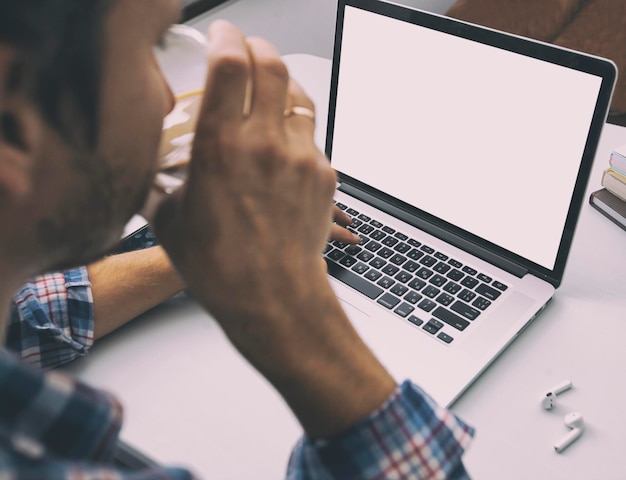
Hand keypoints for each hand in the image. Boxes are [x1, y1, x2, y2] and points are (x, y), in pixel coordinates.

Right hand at [152, 20, 394, 437]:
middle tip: (246, 52)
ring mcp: (300, 157)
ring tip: (267, 94)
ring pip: (297, 94)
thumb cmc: (219, 266)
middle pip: (271, 64)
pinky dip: (295, 128)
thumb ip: (164, 181)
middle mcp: (264, 143)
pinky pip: (310, 134)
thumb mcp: (170, 219)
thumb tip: (158, 169)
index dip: (225, 36)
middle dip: (257, 48)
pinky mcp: (324, 174)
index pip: (230, 63)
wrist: (272, 298)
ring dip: (280, 84)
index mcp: (220, 147)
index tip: (220, 34)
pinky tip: (282, 147)